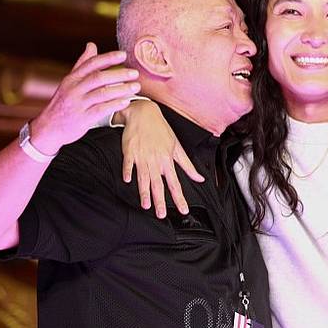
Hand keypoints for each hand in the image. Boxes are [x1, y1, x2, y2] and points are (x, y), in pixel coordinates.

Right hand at [29, 42, 138, 155]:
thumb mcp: (70, 82)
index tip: (124, 55)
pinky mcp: (82, 118)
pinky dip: (115, 105)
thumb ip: (82, 64)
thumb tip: (92, 45)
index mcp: (72, 78)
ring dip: (121, 89)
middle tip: (135, 73)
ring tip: (136, 87)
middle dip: (119, 74)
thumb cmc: (64, 102)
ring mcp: (77, 104)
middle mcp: (74, 89)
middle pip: (98, 78)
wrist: (49, 127)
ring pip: (102, 94)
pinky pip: (101, 110)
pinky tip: (126, 102)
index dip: (108, 58)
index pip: (91, 64)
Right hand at [118, 100, 202, 218]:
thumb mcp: (177, 147)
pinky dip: (128, 171)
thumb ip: (187, 165)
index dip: (180, 198)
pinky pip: (129, 163)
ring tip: (146, 205)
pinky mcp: (130, 151)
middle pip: (159, 184)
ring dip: (145, 191)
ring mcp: (142, 156)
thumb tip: (200, 178)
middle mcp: (156, 161)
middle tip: (161, 214)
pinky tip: (127, 181)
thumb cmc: (161, 130)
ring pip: (144, 177)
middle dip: (160, 200)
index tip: (183, 210)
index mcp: (168, 160)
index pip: (175, 183)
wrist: (144, 113)